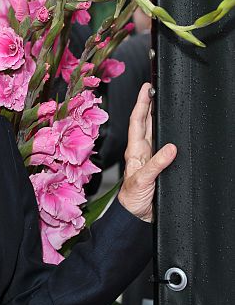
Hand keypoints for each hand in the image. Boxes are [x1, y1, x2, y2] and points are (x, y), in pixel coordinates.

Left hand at [117, 83, 176, 221]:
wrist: (137, 218)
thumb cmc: (133, 201)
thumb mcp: (142, 181)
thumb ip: (155, 165)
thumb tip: (170, 149)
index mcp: (134, 152)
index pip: (137, 122)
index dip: (141, 103)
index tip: (146, 87)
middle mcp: (142, 152)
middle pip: (146, 122)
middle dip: (149, 103)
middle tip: (155, 86)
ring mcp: (151, 158)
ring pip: (155, 131)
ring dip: (157, 115)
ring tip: (161, 100)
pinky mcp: (160, 166)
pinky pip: (165, 145)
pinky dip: (168, 134)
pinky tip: (172, 128)